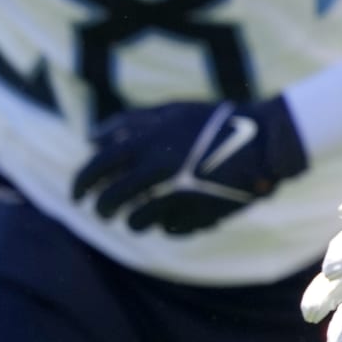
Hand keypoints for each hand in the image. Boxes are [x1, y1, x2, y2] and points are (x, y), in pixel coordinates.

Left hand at [70, 97, 308, 234]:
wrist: (264, 139)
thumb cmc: (214, 121)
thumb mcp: (172, 111)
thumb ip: (130, 122)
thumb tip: (90, 139)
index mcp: (147, 142)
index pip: (95, 169)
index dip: (80, 185)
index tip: (77, 196)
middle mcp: (156, 169)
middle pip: (111, 201)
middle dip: (103, 209)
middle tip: (106, 211)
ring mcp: (176, 194)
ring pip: (137, 222)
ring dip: (135, 221)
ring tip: (140, 217)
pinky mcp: (198, 215)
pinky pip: (169, 230)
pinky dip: (168, 225)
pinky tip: (175, 216)